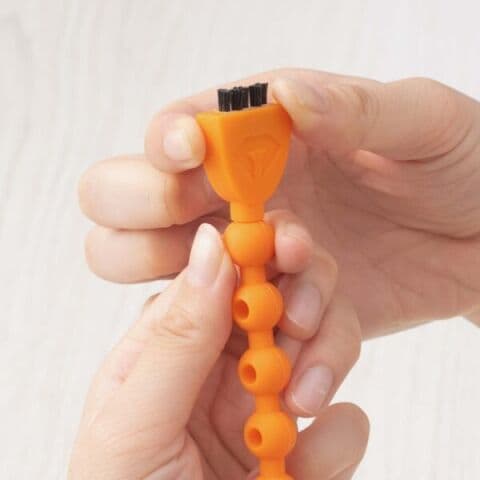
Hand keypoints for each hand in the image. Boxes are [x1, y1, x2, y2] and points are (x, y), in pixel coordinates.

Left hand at [69, 225, 367, 478]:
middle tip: (301, 324)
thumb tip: (211, 245)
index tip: (285, 247)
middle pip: (281, 300)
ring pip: (324, 345)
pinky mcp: (310, 449)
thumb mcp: (134, 425)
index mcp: (174, 348)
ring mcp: (271, 404)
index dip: (255, 256)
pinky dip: (336, 439)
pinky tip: (303, 467)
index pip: (220, 279)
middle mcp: (226, 367)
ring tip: (297, 408)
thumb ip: (176, 337)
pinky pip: (346, 418)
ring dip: (323, 366)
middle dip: (302, 303)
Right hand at [79, 69, 479, 336]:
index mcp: (262, 138)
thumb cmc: (458, 159)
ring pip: (190, 294)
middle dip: (150, 237)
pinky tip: (311, 382)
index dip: (163, 148)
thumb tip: (284, 97)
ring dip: (230, 312)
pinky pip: (275, 344)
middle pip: (139, 219)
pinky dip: (292, 363)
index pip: (174, 136)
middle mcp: (245, 202)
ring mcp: (265, 264)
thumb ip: (350, 108)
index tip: (190, 159)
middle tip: (215, 248)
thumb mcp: (418, 119)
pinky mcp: (300, 314)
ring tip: (302, 315)